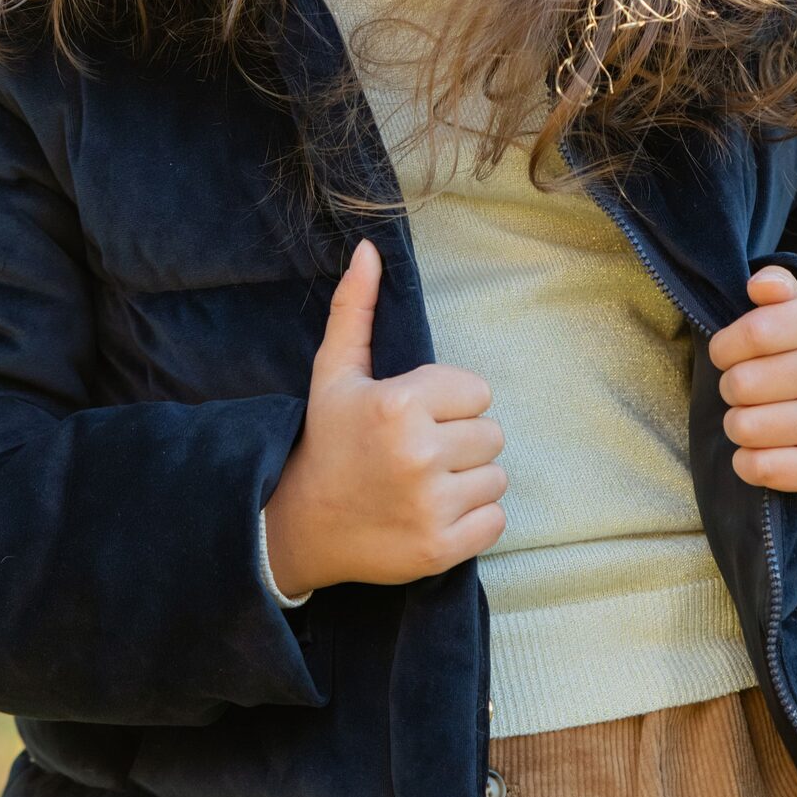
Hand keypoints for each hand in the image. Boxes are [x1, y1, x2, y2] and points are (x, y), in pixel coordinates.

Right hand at [262, 239, 509, 594]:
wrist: (299, 526)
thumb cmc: (326, 442)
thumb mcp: (334, 373)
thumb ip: (355, 309)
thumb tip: (369, 250)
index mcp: (400, 403)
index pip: (478, 392)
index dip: (449, 405)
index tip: (413, 419)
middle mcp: (419, 452)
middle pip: (492, 434)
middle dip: (460, 442)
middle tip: (417, 454)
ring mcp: (432, 504)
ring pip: (497, 477)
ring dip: (468, 482)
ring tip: (424, 484)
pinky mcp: (441, 547)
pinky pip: (495, 520)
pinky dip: (472, 520)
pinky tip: (433, 513)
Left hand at [705, 264, 796, 505]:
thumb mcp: (796, 311)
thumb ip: (777, 286)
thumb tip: (759, 286)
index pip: (752, 333)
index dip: (724, 348)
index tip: (730, 354)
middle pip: (741, 383)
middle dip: (731, 389)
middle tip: (749, 391)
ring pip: (745, 427)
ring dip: (738, 426)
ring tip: (758, 418)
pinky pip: (760, 467)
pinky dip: (748, 463)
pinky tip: (765, 450)